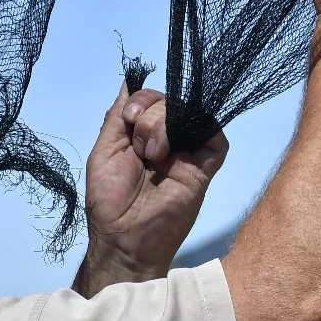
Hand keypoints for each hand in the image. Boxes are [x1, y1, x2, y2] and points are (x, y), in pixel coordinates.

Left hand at [73, 85, 227, 297]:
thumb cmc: (109, 201)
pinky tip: (171, 151)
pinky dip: (199, 130)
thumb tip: (129, 81)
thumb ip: (117, 117)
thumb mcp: (104, 150)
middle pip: (172, 101)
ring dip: (166, 123)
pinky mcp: (205, 168)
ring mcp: (188, 153)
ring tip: (152, 152)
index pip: (153, 99)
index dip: (143, 98)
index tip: (130, 117)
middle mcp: (169, 140)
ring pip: (192, 112)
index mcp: (144, 135)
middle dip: (151, 112)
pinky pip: (216, 137)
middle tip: (140, 144)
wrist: (124, 239)